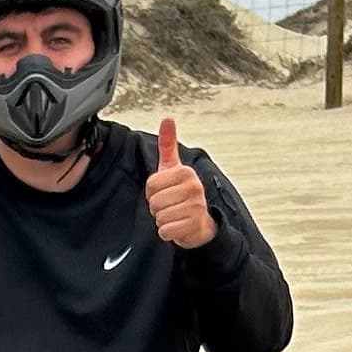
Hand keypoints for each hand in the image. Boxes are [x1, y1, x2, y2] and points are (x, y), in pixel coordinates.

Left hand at [146, 113, 213, 250]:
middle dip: (157, 208)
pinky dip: (167, 232)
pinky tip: (178, 227)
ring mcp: (196, 206)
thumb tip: (167, 118)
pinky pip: (166, 231)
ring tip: (174, 215)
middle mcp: (194, 187)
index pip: (151, 184)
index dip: (152, 192)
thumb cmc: (182, 194)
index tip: (164, 192)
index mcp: (186, 172)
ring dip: (162, 220)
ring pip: (160, 217)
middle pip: (154, 202)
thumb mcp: (173, 169)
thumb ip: (168, 145)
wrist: (200, 223)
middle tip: (170, 206)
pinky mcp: (194, 225)